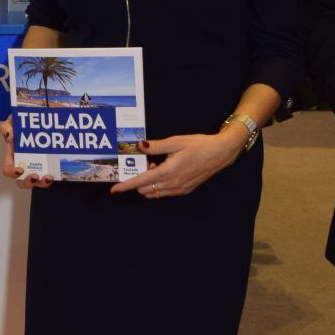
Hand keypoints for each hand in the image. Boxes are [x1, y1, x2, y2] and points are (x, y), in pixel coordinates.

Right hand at [0, 115, 53, 188]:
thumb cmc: (26, 120)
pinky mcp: (52, 163)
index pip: (8, 170)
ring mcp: (40, 165)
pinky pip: (53, 173)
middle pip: (23, 181)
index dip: (12, 173)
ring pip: (39, 182)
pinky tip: (59, 171)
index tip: (20, 170)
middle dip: (28, 182)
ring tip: (49, 177)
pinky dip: (56, 174)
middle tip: (35, 176)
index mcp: (14, 155)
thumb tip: (8, 136)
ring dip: (43, 183)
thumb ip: (7, 126)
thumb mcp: (13, 120)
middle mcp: (26, 163)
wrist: (44, 114)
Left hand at [109, 128, 246, 197]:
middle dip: (140, 179)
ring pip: (154, 193)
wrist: (220, 153)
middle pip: (144, 189)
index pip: (140, 182)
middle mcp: (171, 184)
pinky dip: (159, 186)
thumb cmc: (199, 145)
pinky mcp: (185, 190)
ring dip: (149, 183)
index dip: (125, 186)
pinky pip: (164, 193)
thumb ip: (156, 146)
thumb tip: (140, 146)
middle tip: (148, 162)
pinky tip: (166, 172)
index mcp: (167, 172)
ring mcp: (178, 189)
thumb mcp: (176, 141)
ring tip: (158, 166)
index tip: (114, 190)